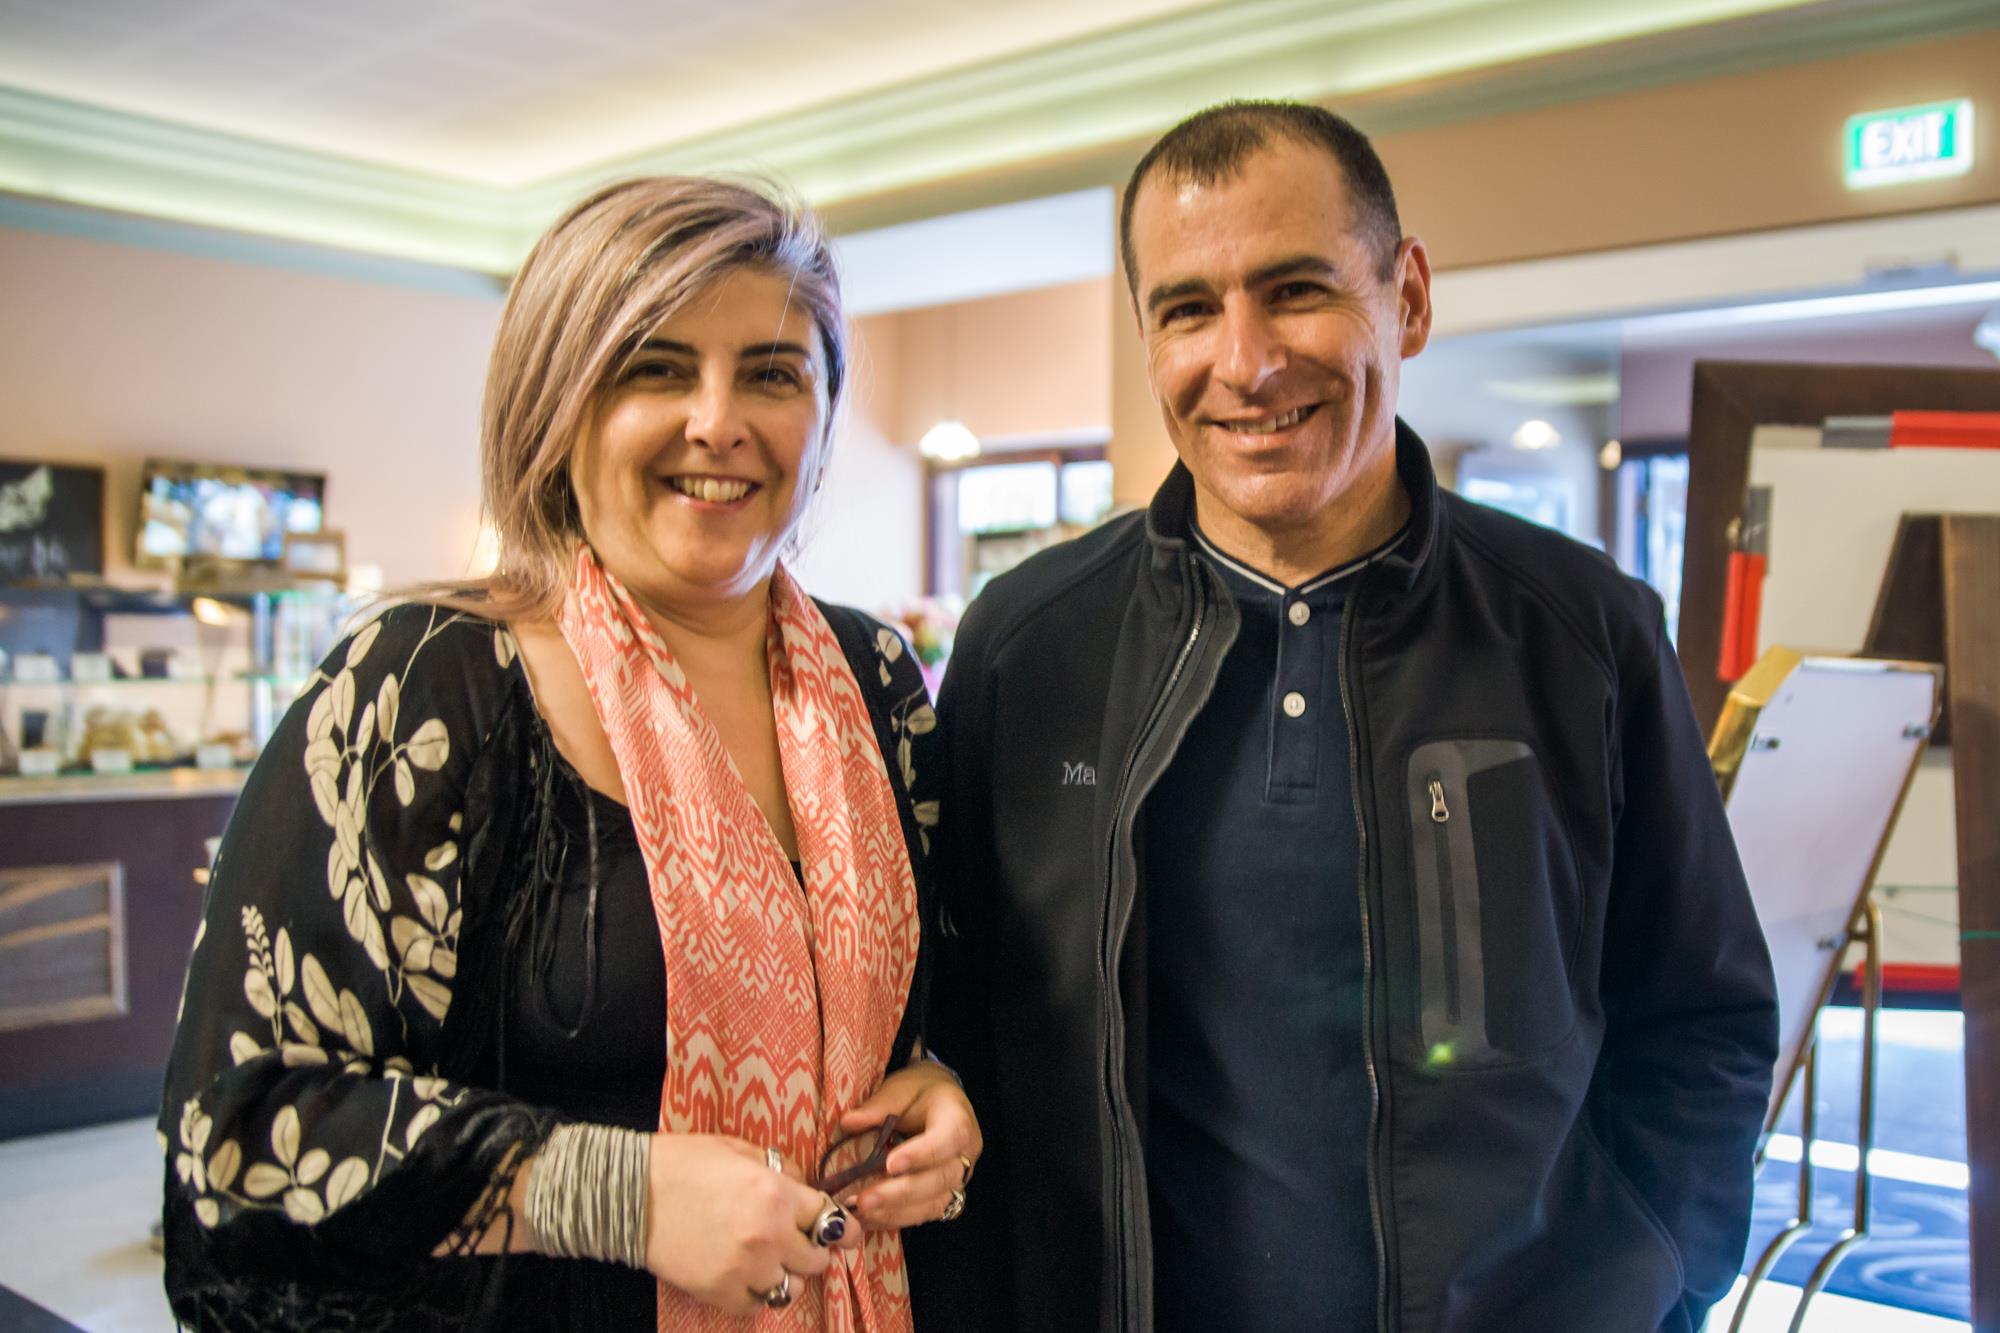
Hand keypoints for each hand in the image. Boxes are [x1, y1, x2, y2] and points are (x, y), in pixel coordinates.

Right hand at [644, 1133, 859, 1314]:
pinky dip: (756, 1292)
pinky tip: (744, 1273)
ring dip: (787, 1275)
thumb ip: (780, 1171)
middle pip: (817, 1259)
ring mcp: (745, 1267)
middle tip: (800, 1243)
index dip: (842, 1226)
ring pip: (791, 1288)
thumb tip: (805, 1188)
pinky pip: (757, 1304)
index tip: (846, 1231)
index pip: (831, 1219)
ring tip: (771, 1260)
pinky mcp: (720, 1292)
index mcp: (777, 1193)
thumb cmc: (683, 1163)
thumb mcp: (740, 1150)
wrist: (629, 1193)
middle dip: (813, 1250)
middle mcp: (768, 1235)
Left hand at [837, 1063, 982, 1229]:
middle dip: (900, 1193)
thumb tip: (849, 1122)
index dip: (921, 1155)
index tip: (890, 1164)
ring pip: (933, 1205)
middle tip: (864, 1200)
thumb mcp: (901, 1088)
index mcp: (958, 1121)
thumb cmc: (921, 1093)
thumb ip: (879, 1105)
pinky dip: (895, 1219)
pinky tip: (868, 1218)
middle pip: (940, 1180)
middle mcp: (964, 1155)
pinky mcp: (942, 1196)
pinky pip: (923, 1215)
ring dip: (895, 1212)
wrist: (939, 1102)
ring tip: (860, 1212)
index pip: (947, 1139)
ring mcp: (956, 1180)